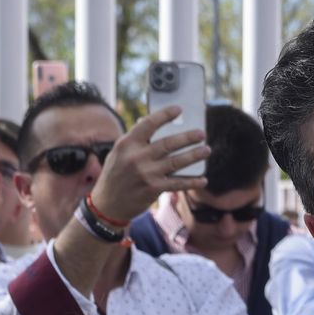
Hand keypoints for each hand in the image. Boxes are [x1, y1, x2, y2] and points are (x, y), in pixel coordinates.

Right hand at [86, 106, 211, 224]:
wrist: (107, 205)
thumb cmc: (115, 175)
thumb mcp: (118, 153)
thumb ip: (135, 140)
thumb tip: (150, 122)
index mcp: (126, 144)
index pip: (148, 124)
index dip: (164, 115)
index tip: (178, 110)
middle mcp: (136, 157)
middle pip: (168, 143)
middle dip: (188, 137)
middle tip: (201, 133)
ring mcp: (146, 174)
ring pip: (176, 161)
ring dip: (194, 156)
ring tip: (206, 150)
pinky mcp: (153, 189)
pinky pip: (177, 183)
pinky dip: (192, 182)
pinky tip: (203, 179)